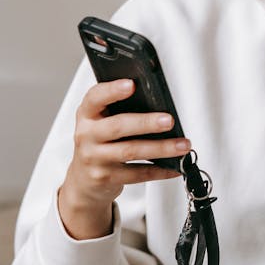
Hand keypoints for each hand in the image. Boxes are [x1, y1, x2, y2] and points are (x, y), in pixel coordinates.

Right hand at [59, 80, 188, 238]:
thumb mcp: (100, 122)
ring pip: (131, 151)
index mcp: (87, 115)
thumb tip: (158, 104)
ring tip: (182, 144)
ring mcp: (95, 158)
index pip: (95, 97)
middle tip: (169, 120)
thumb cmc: (99, 142)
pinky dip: (160, 170)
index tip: (131, 84)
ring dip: (161, 148)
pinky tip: (175, 166)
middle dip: (146, 123)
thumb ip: (119, 110)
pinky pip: (137, 174)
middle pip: (118, 126)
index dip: (112, 90)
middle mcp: (87, 135)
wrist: (83, 179)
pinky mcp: (106, 177)